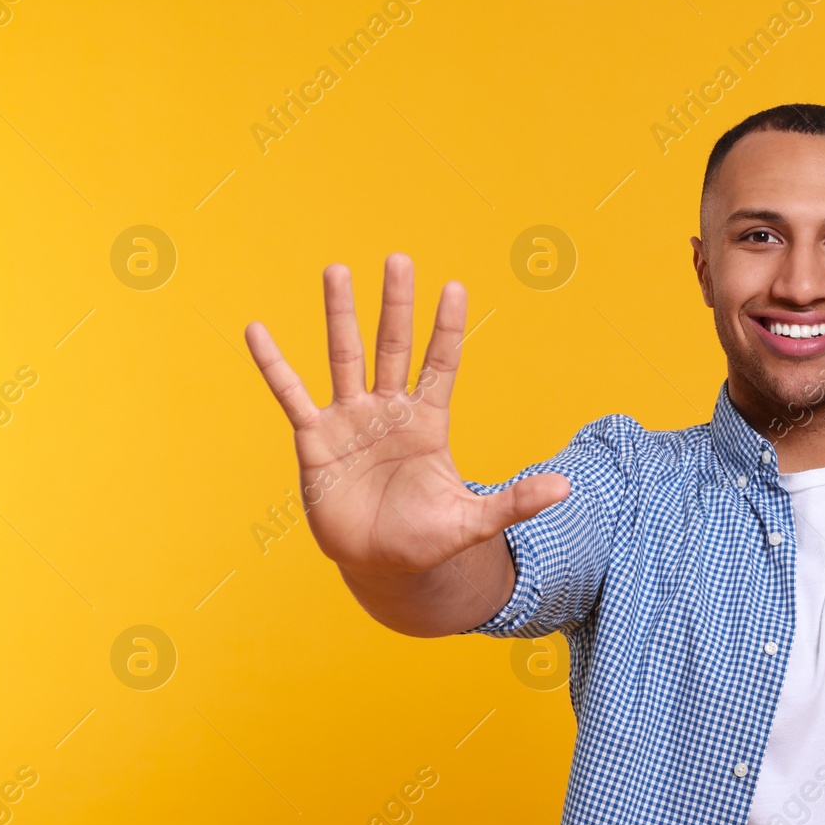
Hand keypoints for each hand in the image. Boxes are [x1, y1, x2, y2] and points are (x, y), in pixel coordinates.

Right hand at [245, 254, 567, 579]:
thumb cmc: (426, 540)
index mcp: (428, 423)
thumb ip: (515, 502)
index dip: (446, 329)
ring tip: (336, 269)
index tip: (454, 287)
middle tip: (399, 259)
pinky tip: (257, 330)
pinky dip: (273, 364)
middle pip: (394, 346)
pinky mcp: (314, 440)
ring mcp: (350, 420)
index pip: (440, 365)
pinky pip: (291, 394)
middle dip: (397, 304)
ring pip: (345, 356)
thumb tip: (567, 489)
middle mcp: (389, 411)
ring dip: (340, 314)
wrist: (378, 565)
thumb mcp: (473, 522)